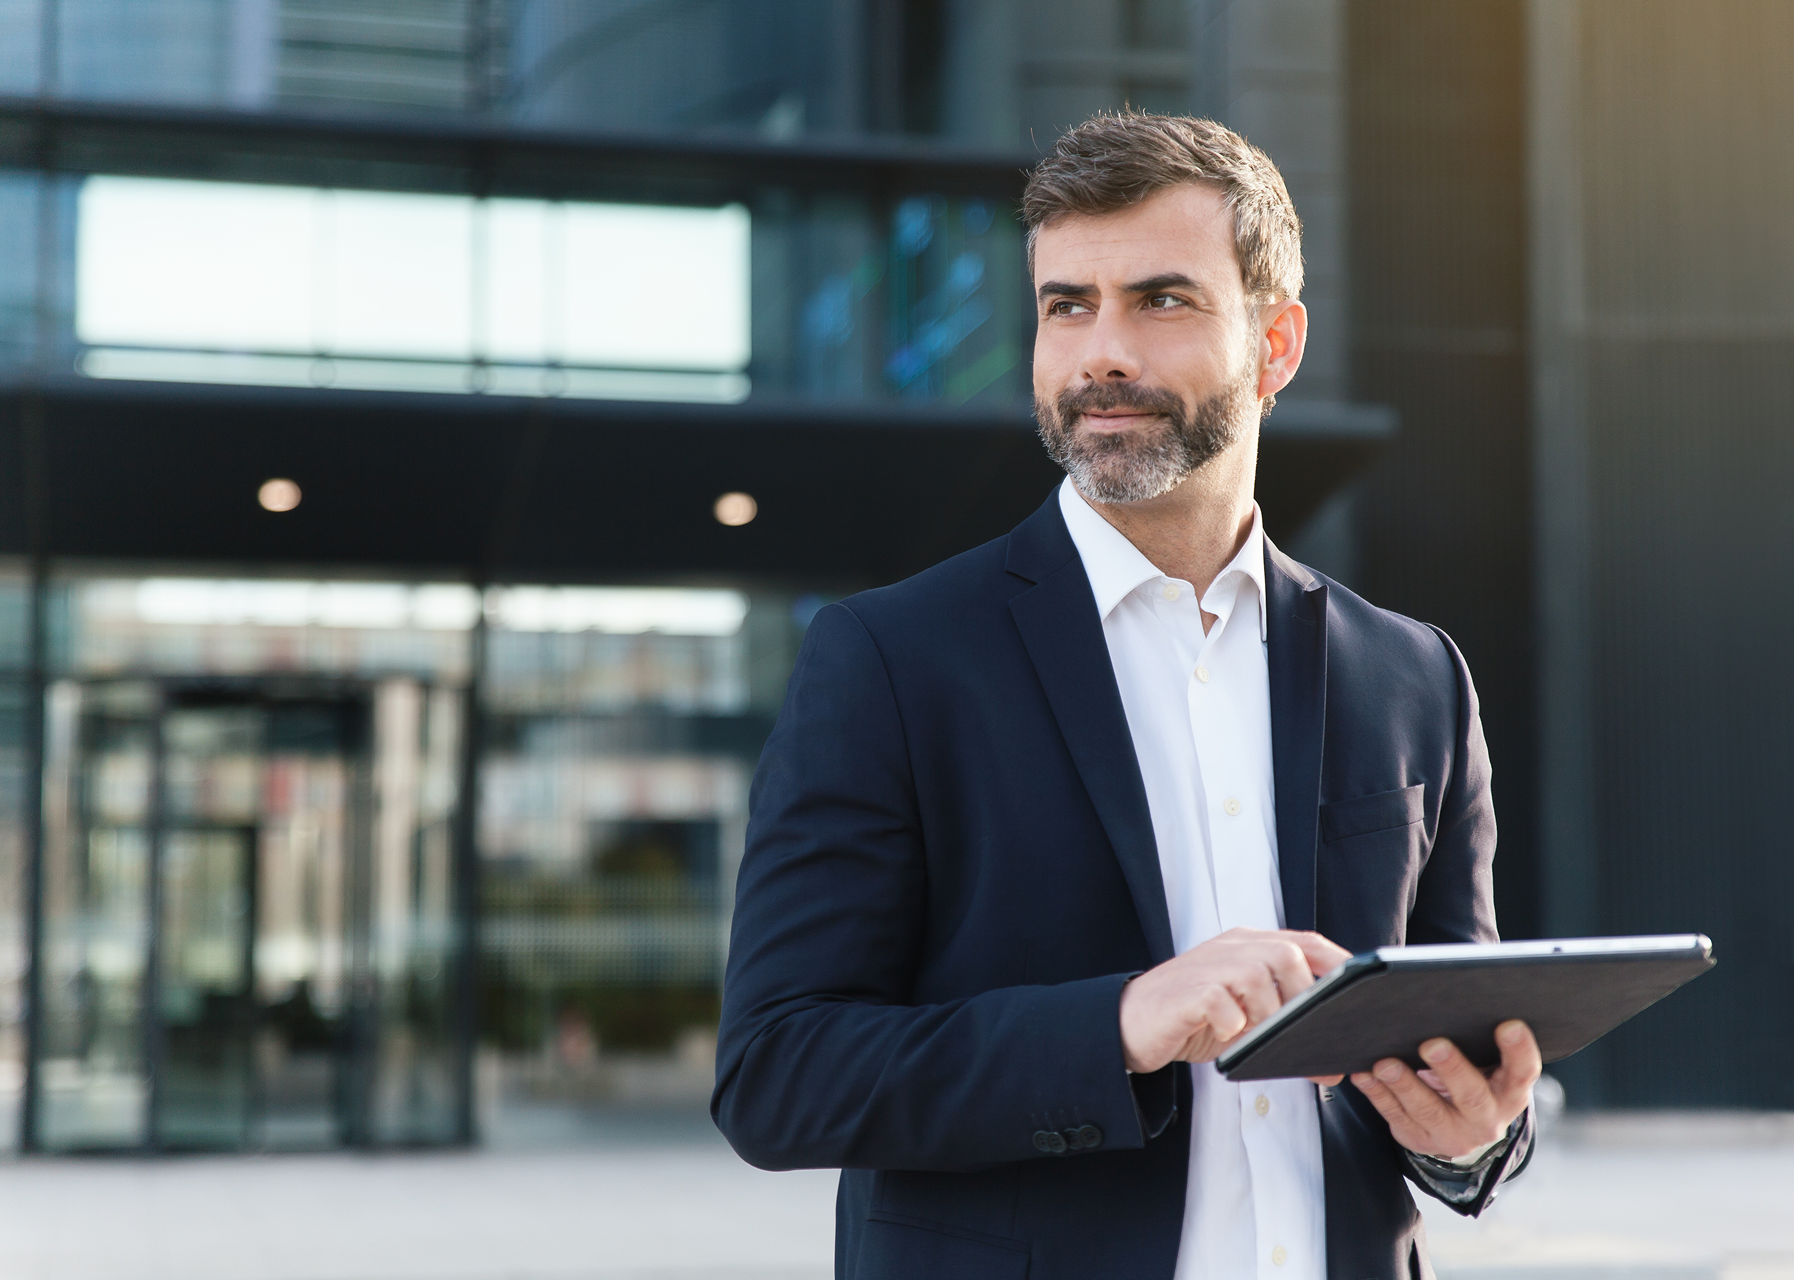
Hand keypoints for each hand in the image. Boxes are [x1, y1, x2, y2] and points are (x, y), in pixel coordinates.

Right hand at [1118, 927, 1351, 1074]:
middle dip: (1305, 997)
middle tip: (1307, 1033)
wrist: (1130, 1024)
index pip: (1304, 942)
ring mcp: (1208, 967)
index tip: (1362, 992)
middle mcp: (1231, 948)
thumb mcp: (1243, 1010)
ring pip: (1258, 977)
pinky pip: (1223, 1004)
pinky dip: (1233, 1026)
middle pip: (1287, 954)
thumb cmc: (1193, 1018)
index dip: (1338, 963)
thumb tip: (1333, 1051)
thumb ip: (1280, 1014)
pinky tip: (1227, 1039)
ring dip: (1267, 1015)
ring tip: (1258, 1038)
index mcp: (1248, 946)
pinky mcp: (1187, 992)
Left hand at [1350, 1019, 1540, 1159]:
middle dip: (1452, 1069)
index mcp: (1510, 1093)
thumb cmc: (1473, 1079)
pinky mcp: (1419, 1138)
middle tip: (1432, 1044)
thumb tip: (1456, 996)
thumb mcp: (1489, 1066)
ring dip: (1404, 1084)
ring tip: (1385, 1063)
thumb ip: (1479, 1040)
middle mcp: (1486, 1118)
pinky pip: (1396, 1116)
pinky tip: (1364, 1075)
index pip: (1522, 1072)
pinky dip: (1377, 1094)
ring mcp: (1453, 1133)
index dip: (1519, 1049)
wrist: (1460, 1129)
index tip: (1509, 1024)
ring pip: (1428, 1109)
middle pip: (1472, 1095)